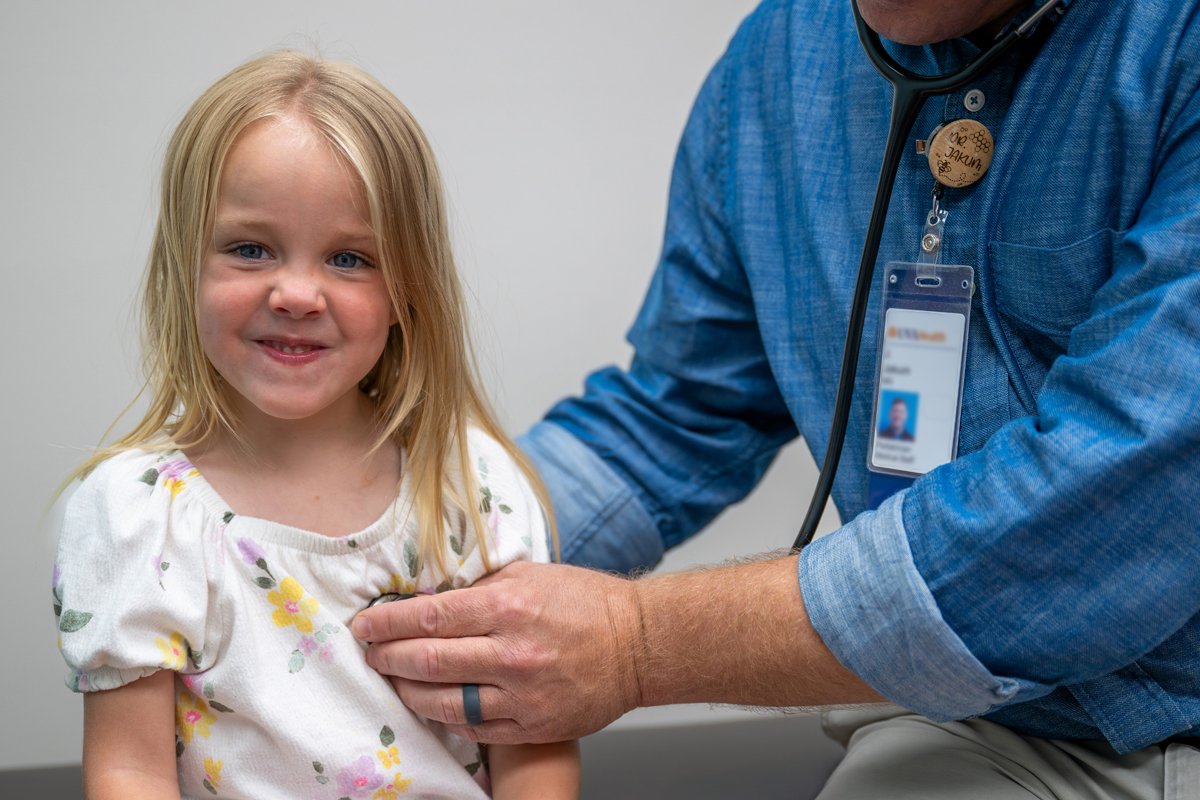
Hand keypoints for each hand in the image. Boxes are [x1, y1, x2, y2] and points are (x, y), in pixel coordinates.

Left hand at [353, 561, 643, 743]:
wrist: (640, 645)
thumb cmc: (587, 603)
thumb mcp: (530, 574)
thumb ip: (480, 587)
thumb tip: (429, 596)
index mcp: (509, 607)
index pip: (428, 615)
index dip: (387, 621)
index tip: (365, 623)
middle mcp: (512, 653)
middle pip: (427, 659)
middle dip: (387, 656)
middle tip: (370, 652)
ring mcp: (522, 695)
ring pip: (443, 701)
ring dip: (408, 691)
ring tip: (395, 680)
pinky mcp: (533, 725)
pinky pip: (474, 727)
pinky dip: (446, 716)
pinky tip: (433, 704)